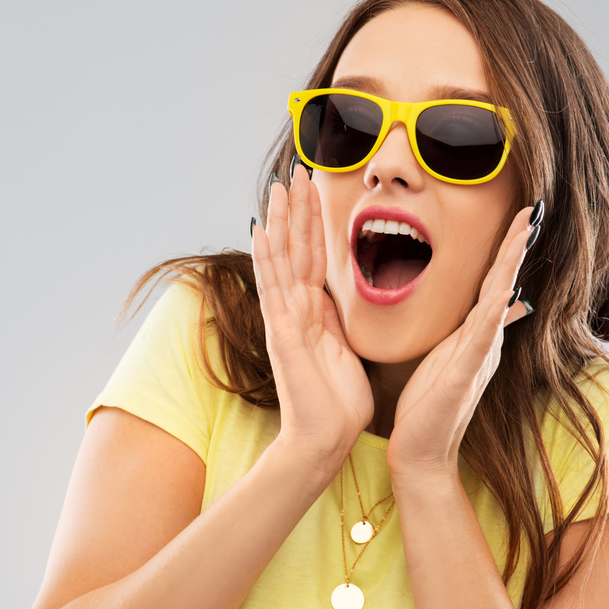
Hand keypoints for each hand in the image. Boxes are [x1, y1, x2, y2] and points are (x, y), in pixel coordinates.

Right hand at [250, 165, 373, 467]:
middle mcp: (295, 310)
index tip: (316, 188)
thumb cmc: (338, 403)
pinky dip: (267, 259)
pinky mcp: (283, 334)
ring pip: (282, 260)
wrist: (325, 439)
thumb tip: (337, 297)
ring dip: (280, 222)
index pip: (315, 256)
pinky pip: (274, 289)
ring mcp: (285, 320)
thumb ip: (339, 321)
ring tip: (279, 186)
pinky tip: (261, 231)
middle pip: (296, 249)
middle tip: (297, 170)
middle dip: (297, 209)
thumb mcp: (347, 349)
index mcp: (315, 312)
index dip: (315, 222)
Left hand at [386, 205, 536, 481]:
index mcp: (477, 334)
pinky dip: (494, 314)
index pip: (495, 281)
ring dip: (510, 267)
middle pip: (503, 282)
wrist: (422, 451)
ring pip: (498, 301)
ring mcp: (478, 356)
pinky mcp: (464, 374)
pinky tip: (504, 294)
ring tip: (523, 235)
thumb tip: (509, 304)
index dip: (508, 248)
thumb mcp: (452, 356)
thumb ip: (476, 329)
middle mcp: (484, 341)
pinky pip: (482, 338)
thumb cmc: (429, 405)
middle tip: (531, 210)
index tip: (522, 214)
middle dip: (516, 245)